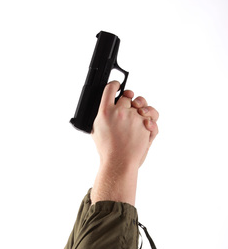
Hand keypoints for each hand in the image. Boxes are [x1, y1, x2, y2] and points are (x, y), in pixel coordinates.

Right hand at [90, 81, 158, 204]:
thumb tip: (108, 106)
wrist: (119, 163)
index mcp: (105, 112)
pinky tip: (146, 124)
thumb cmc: (108, 150)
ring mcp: (134, 118)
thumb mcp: (97, 131)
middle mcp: (120, 112)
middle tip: (129, 107)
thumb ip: (103, 116)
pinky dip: (151, 121)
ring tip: (140, 115)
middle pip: (128, 96)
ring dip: (142, 108)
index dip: (115, 85)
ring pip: (143, 105)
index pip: (110, 88)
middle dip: (129, 100)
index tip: (118, 86)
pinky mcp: (146, 125)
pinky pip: (152, 117)